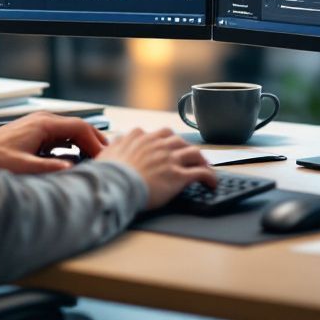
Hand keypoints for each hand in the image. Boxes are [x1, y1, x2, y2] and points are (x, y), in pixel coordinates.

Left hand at [0, 112, 106, 173]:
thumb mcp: (23, 166)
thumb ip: (49, 167)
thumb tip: (72, 168)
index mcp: (44, 124)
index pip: (80, 127)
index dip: (95, 141)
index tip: (104, 156)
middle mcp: (43, 119)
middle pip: (78, 126)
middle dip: (94, 141)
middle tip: (106, 157)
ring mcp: (39, 124)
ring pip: (70, 130)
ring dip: (84, 142)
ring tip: (94, 158)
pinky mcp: (35, 131)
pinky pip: (61, 134)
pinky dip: (72, 144)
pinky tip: (75, 156)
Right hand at [95, 127, 216, 209]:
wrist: (115, 185)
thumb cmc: (109, 174)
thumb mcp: (107, 153)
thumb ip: (116, 144)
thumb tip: (117, 141)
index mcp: (141, 137)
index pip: (160, 134)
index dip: (167, 142)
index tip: (169, 147)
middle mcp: (158, 144)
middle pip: (179, 141)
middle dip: (186, 148)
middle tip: (190, 157)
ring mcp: (169, 158)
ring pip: (194, 153)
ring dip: (201, 160)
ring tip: (205, 167)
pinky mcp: (178, 175)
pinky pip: (200, 173)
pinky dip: (209, 176)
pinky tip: (212, 183)